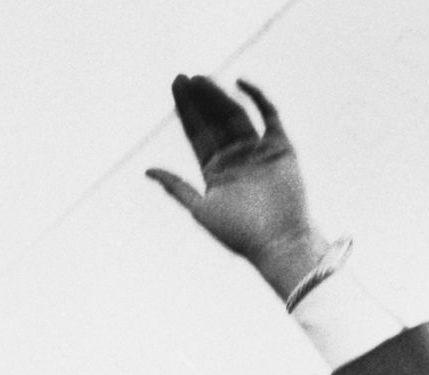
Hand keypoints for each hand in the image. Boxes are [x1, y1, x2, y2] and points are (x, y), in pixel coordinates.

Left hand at [146, 75, 328, 301]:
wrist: (278, 242)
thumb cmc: (238, 234)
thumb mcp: (199, 209)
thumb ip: (175, 187)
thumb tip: (147, 170)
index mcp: (214, 171)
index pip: (196, 133)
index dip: (185, 110)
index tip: (175, 85)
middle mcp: (235, 157)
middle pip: (214, 120)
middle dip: (199, 99)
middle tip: (184, 77)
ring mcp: (258, 150)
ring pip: (236, 114)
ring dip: (219, 96)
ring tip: (202, 78)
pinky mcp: (281, 147)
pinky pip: (269, 116)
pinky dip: (257, 98)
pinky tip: (240, 83)